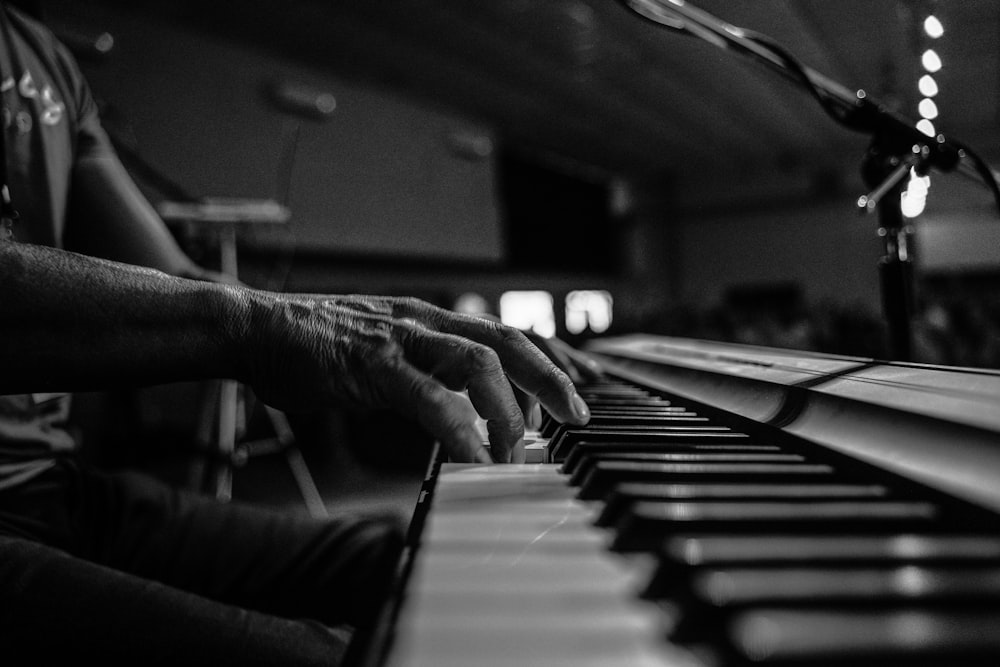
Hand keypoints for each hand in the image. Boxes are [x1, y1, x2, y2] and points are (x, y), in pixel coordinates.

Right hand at [240, 294, 590, 462]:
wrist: (258, 328)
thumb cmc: (320, 347)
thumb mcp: (388, 355)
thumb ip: (427, 374)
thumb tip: (465, 410)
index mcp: (433, 320)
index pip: (509, 333)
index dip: (552, 357)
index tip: (584, 383)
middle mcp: (426, 321)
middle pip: (509, 340)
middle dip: (552, 378)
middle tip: (579, 415)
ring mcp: (399, 338)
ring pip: (477, 361)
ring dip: (509, 406)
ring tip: (521, 447)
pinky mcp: (369, 363)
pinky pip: (424, 393)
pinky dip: (455, 424)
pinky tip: (472, 453)